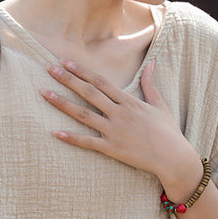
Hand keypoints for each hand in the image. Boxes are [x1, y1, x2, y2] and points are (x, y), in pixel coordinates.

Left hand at [40, 59, 201, 194]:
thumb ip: (150, 84)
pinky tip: (55, 132)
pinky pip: (88, 142)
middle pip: (89, 93)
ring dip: (62, 103)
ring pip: (83, 114)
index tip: (66, 61)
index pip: (101, 81)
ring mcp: (114, 131)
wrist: (173, 158)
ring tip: (44, 93)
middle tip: (49, 68)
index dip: (83, 71)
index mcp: (129, 101)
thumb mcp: (160, 105)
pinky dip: (71, 138)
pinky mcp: (112, 149)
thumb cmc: (168, 132)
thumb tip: (151, 63)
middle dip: (67, 79)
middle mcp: (119, 113)